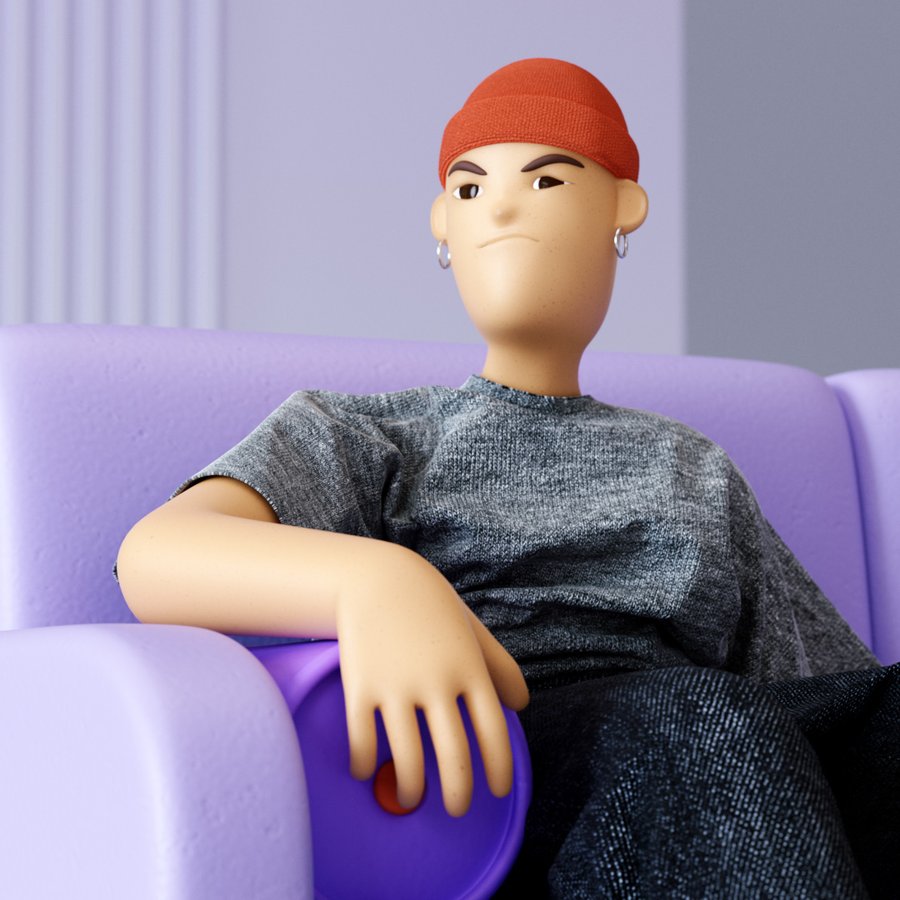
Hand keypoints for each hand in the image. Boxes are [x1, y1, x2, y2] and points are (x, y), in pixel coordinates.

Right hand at [335, 545, 526, 816]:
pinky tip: (365, 770)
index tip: (497, 791)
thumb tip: (521, 706)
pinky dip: (364, 765)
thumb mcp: (470, 632)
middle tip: (457, 809)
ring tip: (411, 797)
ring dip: (411, 790)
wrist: (377, 577)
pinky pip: (363, 741)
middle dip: (458, 795)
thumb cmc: (430, 606)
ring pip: (408, 760)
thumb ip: (499, 666)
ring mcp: (396, 686)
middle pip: (454, 758)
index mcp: (469, 669)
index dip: (499, 769)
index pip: (494, 732)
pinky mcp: (360, 687)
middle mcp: (436, 682)